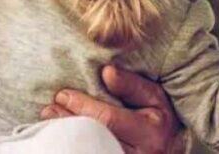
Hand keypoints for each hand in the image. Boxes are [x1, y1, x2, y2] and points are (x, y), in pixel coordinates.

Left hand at [40, 65, 183, 153]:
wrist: (169, 150)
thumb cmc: (158, 119)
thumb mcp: (154, 97)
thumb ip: (132, 85)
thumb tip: (107, 72)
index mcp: (150, 130)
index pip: (108, 118)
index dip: (82, 106)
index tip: (63, 94)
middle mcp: (140, 153)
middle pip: (94, 137)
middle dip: (68, 122)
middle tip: (49, 110)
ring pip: (91, 150)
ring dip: (66, 136)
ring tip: (50, 122)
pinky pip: (92, 153)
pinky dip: (75, 146)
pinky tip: (61, 136)